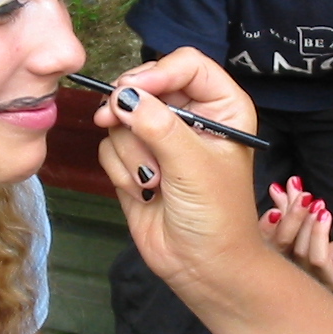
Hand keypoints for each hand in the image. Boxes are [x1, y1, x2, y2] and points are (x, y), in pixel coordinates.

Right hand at [94, 48, 263, 295]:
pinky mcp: (135, 161)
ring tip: (154, 181)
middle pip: (145, 84)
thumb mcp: (193, 165)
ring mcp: (159, 138)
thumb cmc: (216, 216)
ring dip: (131, 152)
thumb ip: (158, 126)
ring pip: (122, 117)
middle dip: (131, 110)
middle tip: (115, 121)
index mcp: (222, 106)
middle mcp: (190, 116)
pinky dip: (120, 169)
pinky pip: (110, 146)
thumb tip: (121, 96)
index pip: (186, 65)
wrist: (203, 268)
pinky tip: (142, 191)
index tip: (133, 90)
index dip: (157, 73)